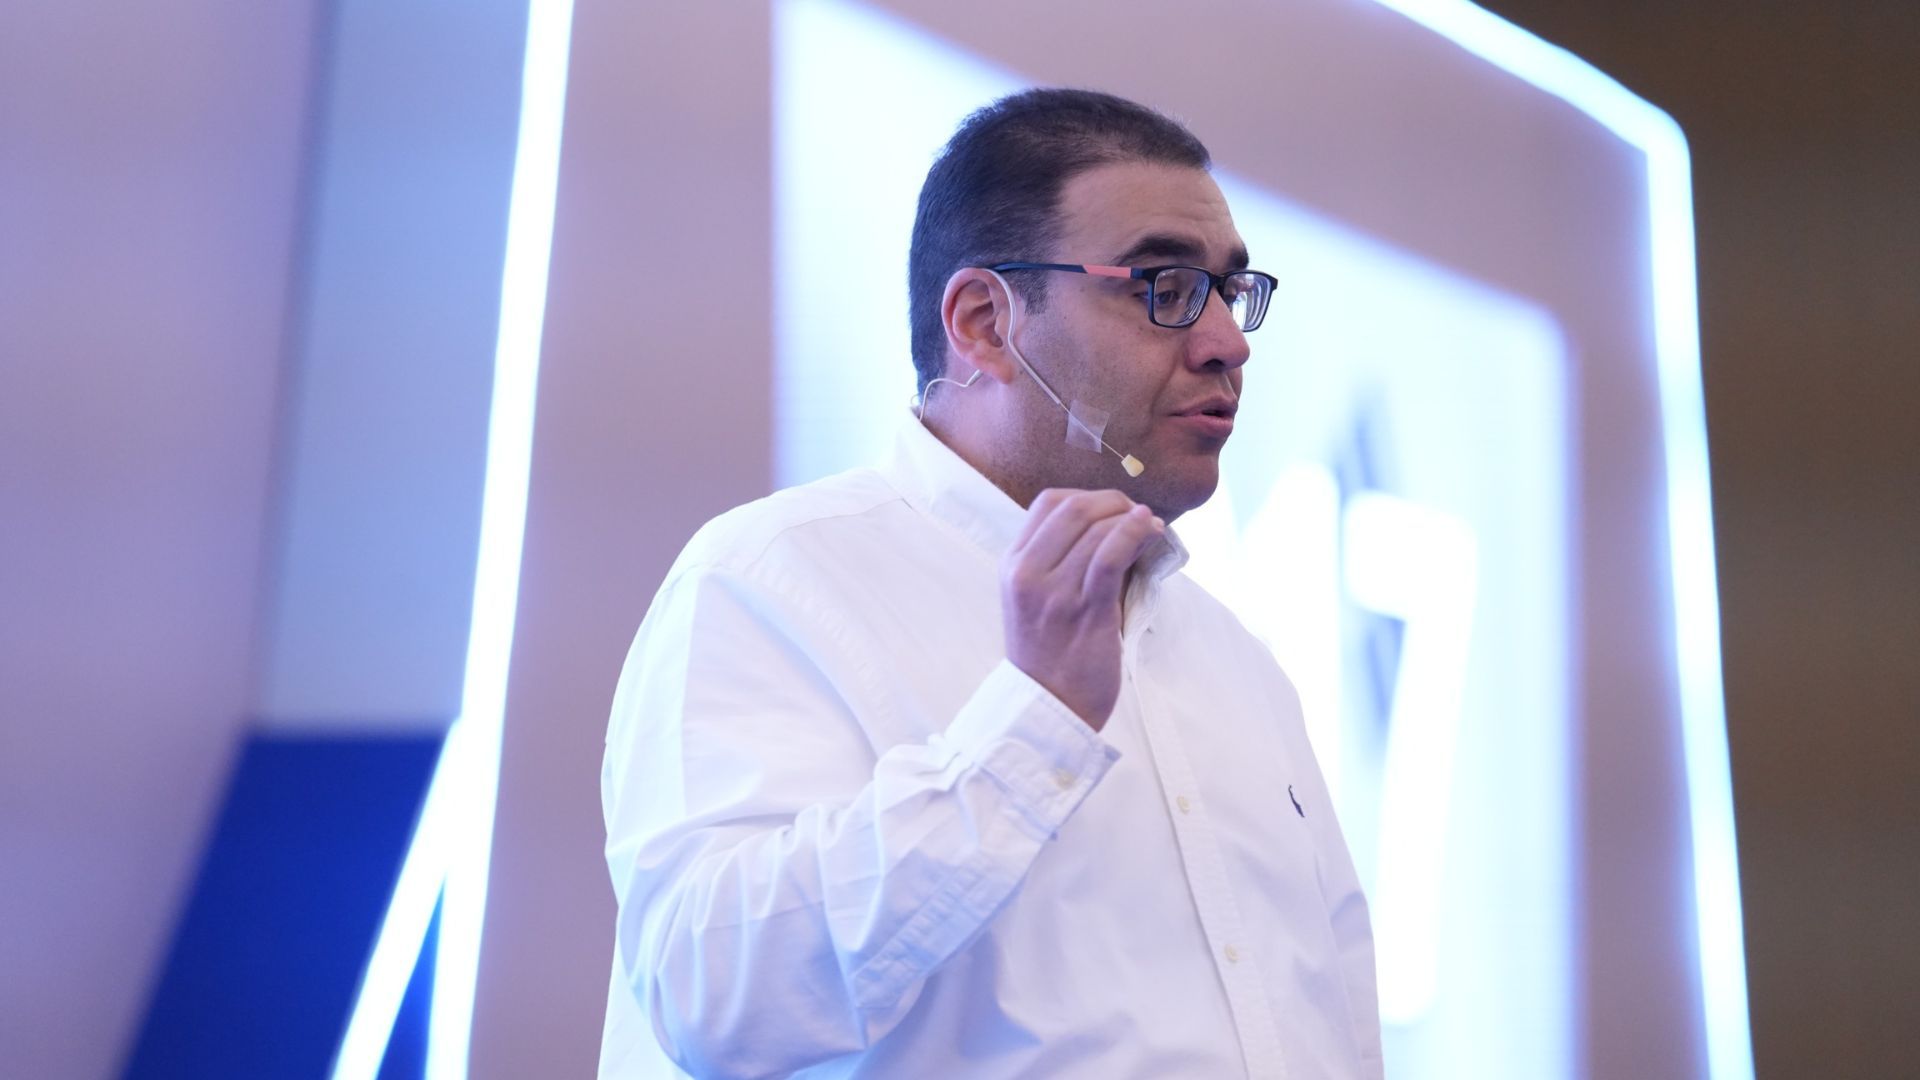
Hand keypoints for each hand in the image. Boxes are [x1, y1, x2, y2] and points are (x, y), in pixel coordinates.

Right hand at [1000, 489, 1164, 729]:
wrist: (1051, 707)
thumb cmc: (1052, 655)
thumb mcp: (1040, 599)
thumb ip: (1063, 561)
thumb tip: (1117, 524)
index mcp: (1013, 565)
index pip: (1048, 504)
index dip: (1087, 497)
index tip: (1112, 509)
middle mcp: (1027, 573)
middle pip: (1073, 508)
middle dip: (1113, 502)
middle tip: (1138, 513)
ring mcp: (1054, 592)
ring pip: (1097, 529)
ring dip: (1132, 518)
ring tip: (1151, 526)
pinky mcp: (1085, 610)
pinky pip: (1111, 556)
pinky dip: (1135, 534)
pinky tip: (1151, 531)